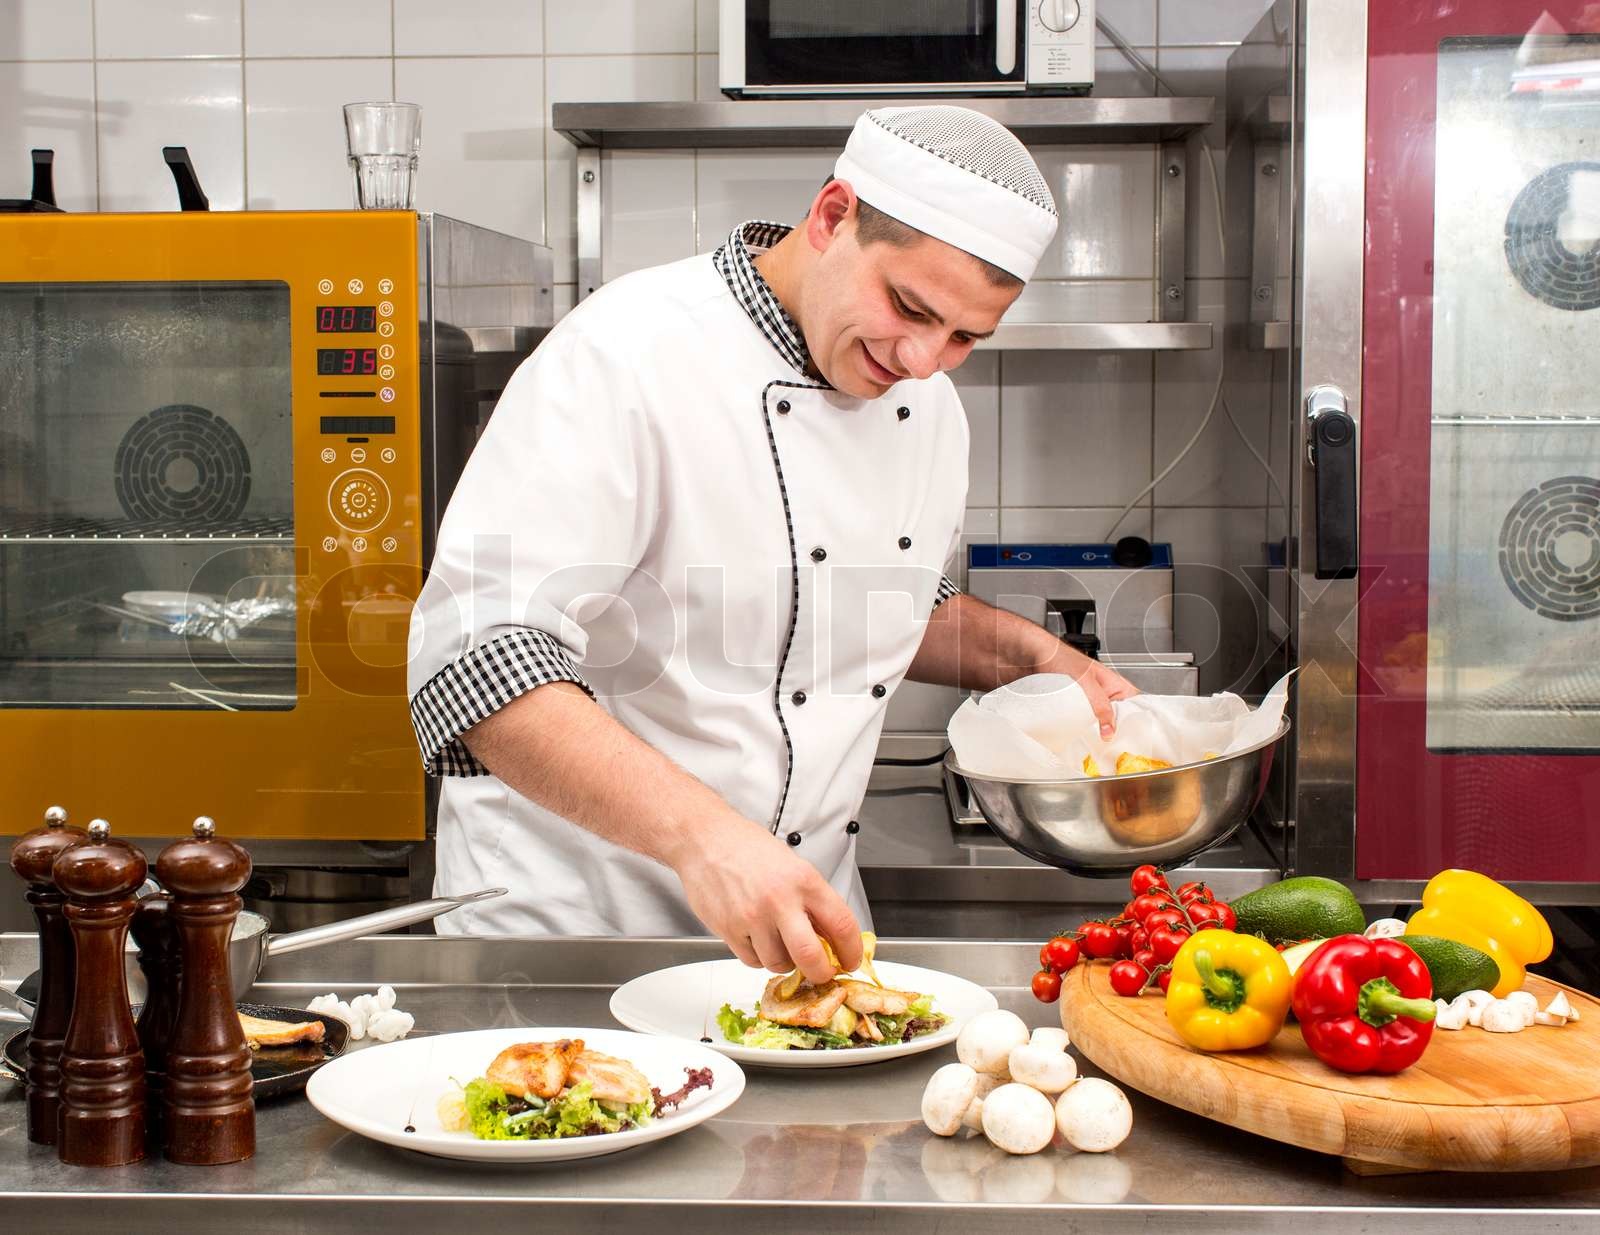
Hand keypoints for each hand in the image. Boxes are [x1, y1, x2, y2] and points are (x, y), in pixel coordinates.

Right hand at [668, 811, 863, 983]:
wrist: (705, 839)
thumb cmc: (748, 847)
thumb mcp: (792, 865)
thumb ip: (811, 899)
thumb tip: (830, 935)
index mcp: (804, 880)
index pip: (841, 923)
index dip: (851, 950)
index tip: (849, 960)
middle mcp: (780, 900)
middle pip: (810, 956)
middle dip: (821, 972)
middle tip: (821, 972)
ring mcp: (752, 917)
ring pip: (779, 963)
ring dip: (784, 961)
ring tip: (779, 942)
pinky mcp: (729, 929)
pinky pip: (752, 960)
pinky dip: (758, 956)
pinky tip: (756, 937)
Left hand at [1043, 646, 1138, 737]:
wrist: (1036, 656)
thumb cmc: (1062, 658)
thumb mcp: (1087, 683)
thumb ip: (1100, 705)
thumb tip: (1109, 731)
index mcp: (1118, 685)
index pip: (1136, 710)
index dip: (1135, 726)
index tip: (1129, 741)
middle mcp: (1108, 694)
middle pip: (1119, 721)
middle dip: (1115, 734)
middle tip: (1110, 746)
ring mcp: (1093, 702)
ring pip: (1102, 724)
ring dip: (1098, 734)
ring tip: (1097, 745)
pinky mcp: (1080, 708)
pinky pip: (1087, 723)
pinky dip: (1085, 731)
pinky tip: (1083, 738)